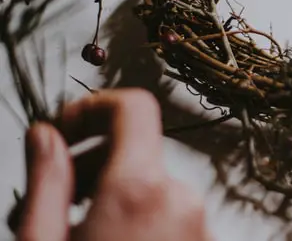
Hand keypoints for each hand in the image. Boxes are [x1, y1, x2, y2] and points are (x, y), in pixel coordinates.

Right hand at [15, 89, 211, 240]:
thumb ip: (46, 181)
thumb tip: (46, 135)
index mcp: (140, 192)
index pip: (134, 106)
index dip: (93, 108)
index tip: (65, 130)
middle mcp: (183, 202)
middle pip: (139, 150)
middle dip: (93, 162)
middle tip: (56, 200)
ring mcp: (202, 224)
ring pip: (152, 185)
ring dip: (114, 196)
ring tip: (79, 231)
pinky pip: (170, 213)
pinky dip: (140, 218)